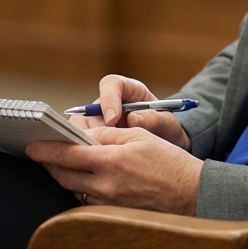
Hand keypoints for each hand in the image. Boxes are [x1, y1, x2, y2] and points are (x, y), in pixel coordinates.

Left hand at [27, 127, 202, 213]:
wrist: (192, 196)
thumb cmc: (170, 163)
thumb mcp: (140, 137)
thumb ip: (109, 134)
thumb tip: (84, 134)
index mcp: (111, 161)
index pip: (67, 154)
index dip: (46, 150)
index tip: (33, 146)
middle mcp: (104, 186)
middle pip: (63, 175)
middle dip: (50, 163)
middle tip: (44, 153)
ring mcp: (107, 204)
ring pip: (73, 189)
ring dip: (66, 176)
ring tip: (66, 164)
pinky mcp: (112, 216)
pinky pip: (87, 201)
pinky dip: (82, 188)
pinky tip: (88, 180)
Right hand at [73, 74, 190, 150]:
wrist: (167, 145)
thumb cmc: (166, 128)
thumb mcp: (167, 123)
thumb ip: (154, 119)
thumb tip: (133, 119)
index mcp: (128, 91)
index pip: (110, 85)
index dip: (108, 99)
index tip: (113, 119)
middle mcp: (109, 105)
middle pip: (88, 109)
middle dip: (92, 127)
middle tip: (99, 143)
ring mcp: (99, 123)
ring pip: (81, 129)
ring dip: (87, 142)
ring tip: (98, 156)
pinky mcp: (96, 140)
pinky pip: (82, 144)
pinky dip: (87, 154)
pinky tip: (95, 164)